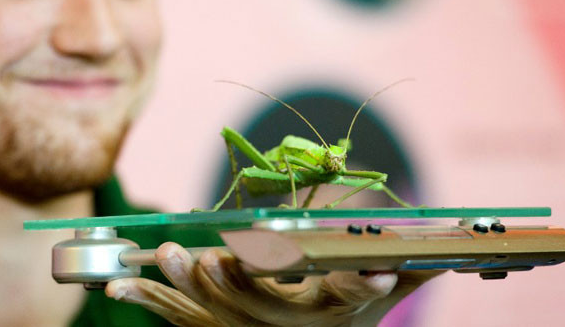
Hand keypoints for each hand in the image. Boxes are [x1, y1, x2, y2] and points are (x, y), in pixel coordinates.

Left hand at [105, 242, 440, 326]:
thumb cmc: (343, 314)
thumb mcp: (380, 292)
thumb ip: (406, 269)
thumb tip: (448, 245)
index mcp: (326, 310)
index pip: (344, 295)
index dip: (353, 284)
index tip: (363, 270)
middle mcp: (282, 325)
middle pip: (259, 307)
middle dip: (237, 283)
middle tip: (216, 257)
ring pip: (210, 313)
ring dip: (185, 286)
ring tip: (168, 254)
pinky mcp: (213, 325)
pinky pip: (176, 318)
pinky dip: (147, 300)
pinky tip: (116, 286)